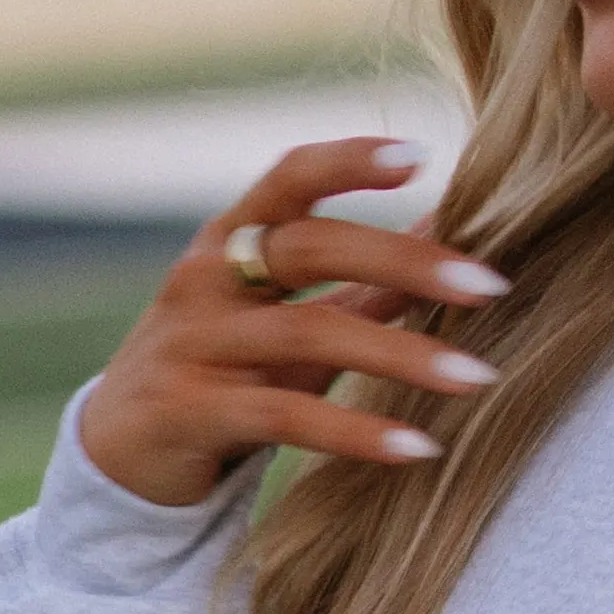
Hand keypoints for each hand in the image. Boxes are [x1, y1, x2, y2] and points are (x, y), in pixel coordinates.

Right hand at [74, 136, 510, 511]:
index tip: (422, 156)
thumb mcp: (291, 317)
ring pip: (307, 333)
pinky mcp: (186, 412)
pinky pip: (284, 417)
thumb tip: (453, 229)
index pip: (290, 178)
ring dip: (401, 355)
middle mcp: (204, 280)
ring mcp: (190, 344)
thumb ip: (366, 279)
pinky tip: (418, 449)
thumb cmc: (227, 371)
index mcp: (230, 240)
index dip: (351, 160)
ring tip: (479, 377)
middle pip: (310, 247)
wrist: (120, 457)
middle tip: (493, 285)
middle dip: (407, 261)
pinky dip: (356, 432)